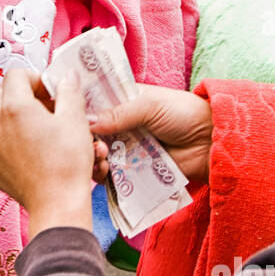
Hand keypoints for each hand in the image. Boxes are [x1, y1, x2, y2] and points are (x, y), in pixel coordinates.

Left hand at [0, 69, 93, 238]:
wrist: (57, 204)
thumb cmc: (67, 162)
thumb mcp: (75, 119)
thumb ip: (69, 90)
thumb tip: (67, 76)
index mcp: (15, 107)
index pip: (15, 74)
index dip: (35, 78)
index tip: (51, 91)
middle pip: (0, 94)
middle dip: (22, 95)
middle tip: (46, 107)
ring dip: (16, 118)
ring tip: (42, 130)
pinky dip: (13, 141)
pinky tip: (35, 151)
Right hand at [88, 84, 212, 186]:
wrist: (211, 143)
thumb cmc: (185, 114)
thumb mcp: (150, 105)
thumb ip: (119, 112)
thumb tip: (86, 120)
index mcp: (123, 100)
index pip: (92, 102)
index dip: (78, 108)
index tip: (63, 112)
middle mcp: (119, 124)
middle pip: (89, 131)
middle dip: (83, 136)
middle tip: (88, 140)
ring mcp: (124, 147)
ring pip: (96, 153)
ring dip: (92, 155)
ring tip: (99, 155)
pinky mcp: (131, 170)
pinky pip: (109, 174)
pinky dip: (102, 173)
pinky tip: (103, 170)